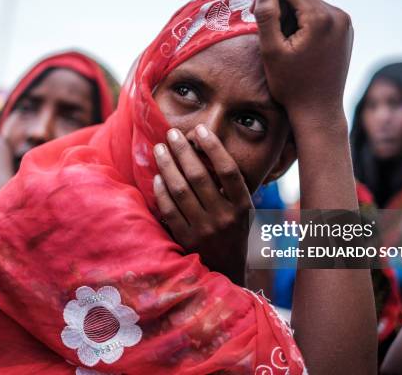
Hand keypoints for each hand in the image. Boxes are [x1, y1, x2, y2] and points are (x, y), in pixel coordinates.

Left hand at [153, 125, 252, 285]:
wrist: (228, 272)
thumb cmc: (234, 232)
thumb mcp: (244, 211)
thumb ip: (232, 187)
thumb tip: (208, 149)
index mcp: (243, 207)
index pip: (229, 171)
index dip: (214, 147)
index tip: (200, 129)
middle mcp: (225, 218)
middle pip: (199, 177)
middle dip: (183, 151)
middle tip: (172, 134)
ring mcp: (205, 230)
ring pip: (181, 191)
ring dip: (168, 166)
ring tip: (160, 149)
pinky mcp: (187, 240)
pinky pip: (169, 210)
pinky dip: (161, 191)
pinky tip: (157, 176)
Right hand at [253, 0, 353, 125]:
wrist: (319, 111)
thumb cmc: (292, 86)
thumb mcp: (271, 51)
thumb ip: (266, 15)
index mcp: (321, 17)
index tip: (256, 16)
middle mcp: (337, 15)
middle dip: (280, 7)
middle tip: (271, 36)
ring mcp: (344, 23)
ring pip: (308, 2)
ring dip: (291, 17)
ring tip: (286, 45)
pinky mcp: (344, 30)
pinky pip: (318, 15)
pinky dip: (303, 24)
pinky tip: (298, 47)